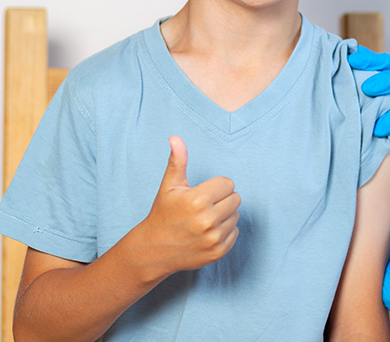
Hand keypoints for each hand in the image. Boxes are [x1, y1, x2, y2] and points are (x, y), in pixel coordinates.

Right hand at [139, 135, 240, 276]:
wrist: (154, 249)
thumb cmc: (163, 212)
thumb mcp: (169, 186)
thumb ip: (177, 161)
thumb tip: (175, 138)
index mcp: (197, 200)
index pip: (228, 184)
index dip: (215, 186)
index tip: (202, 193)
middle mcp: (207, 220)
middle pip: (235, 199)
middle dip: (221, 199)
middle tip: (204, 206)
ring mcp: (214, 238)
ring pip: (236, 215)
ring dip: (224, 215)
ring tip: (204, 219)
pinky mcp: (218, 252)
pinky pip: (235, 232)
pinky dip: (224, 231)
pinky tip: (207, 232)